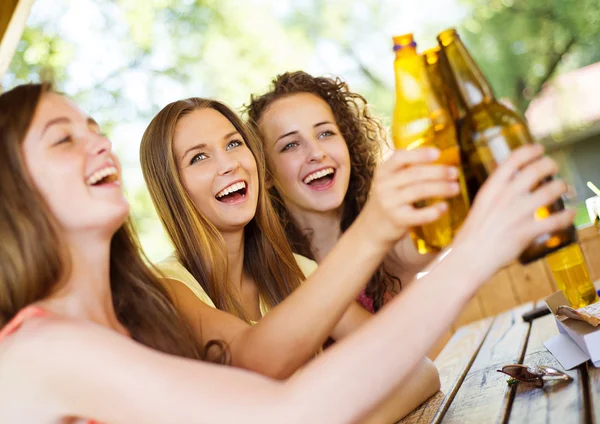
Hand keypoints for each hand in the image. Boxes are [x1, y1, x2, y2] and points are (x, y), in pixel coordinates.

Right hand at [360, 148, 459, 247]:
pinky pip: (419, 214)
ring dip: (441, 188)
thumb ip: (407, 169)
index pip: (400, 157)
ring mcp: (389, 203)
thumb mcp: (391, 181)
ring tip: (456, 188)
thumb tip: (441, 159)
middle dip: (438, 171)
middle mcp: (383, 185)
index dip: (420, 154)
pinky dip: (434, 210)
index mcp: (383, 171)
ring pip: (419, 190)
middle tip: (455, 172)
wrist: (372, 227)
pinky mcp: (397, 220)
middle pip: (415, 173)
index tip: (438, 153)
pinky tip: (445, 207)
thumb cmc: (389, 200)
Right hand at [453, 144, 574, 275]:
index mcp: (491, 189)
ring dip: (561, 187)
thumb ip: (496, 195)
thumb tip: (512, 185)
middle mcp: (505, 197)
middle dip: (549, 165)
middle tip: (553, 167)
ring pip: (549, 191)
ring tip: (563, 187)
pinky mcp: (526, 231)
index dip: (530, 151)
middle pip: (535, 170)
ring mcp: (516, 213)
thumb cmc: (471, 235)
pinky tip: (569, 215)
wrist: (468, 257)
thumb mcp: (480, 206)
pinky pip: (555, 220)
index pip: (513, 160)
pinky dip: (566, 216)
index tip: (538, 149)